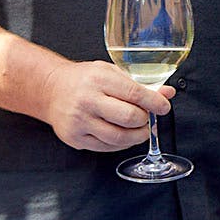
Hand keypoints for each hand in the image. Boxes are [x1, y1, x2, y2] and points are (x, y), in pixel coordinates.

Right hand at [38, 60, 173, 151]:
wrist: (52, 90)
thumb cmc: (84, 79)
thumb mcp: (111, 71)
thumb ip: (139, 82)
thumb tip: (167, 92)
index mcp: (99, 79)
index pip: (134, 93)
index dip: (154, 102)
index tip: (164, 106)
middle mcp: (87, 101)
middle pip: (128, 118)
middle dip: (145, 120)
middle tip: (149, 118)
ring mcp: (79, 122)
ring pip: (119, 138)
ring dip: (137, 136)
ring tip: (140, 129)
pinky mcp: (75, 138)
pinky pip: (106, 147)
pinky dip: (122, 144)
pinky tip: (124, 135)